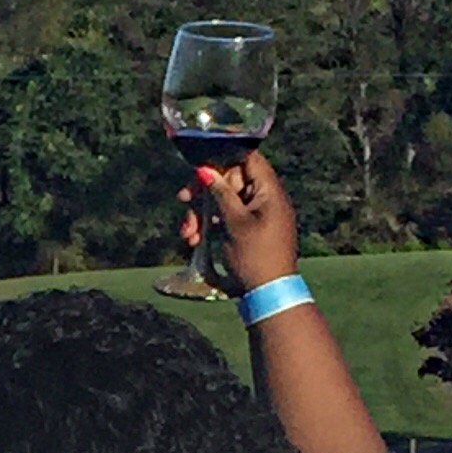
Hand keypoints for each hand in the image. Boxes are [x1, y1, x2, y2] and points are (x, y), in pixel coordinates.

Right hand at [179, 148, 297, 295]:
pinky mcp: (247, 231)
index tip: (200, 167)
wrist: (269, 294)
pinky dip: (209, 226)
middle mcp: (264, 198)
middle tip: (183, 200)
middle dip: (204, 192)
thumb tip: (205, 169)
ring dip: (201, 213)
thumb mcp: (234, 223)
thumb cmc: (255, 256)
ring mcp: (256, 215)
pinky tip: (194, 241)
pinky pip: (225, 219)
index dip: (223, 158)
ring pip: (223, 202)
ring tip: (187, 233)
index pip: (247, 159)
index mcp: (269, 190)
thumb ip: (220, 194)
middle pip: (230, 181)